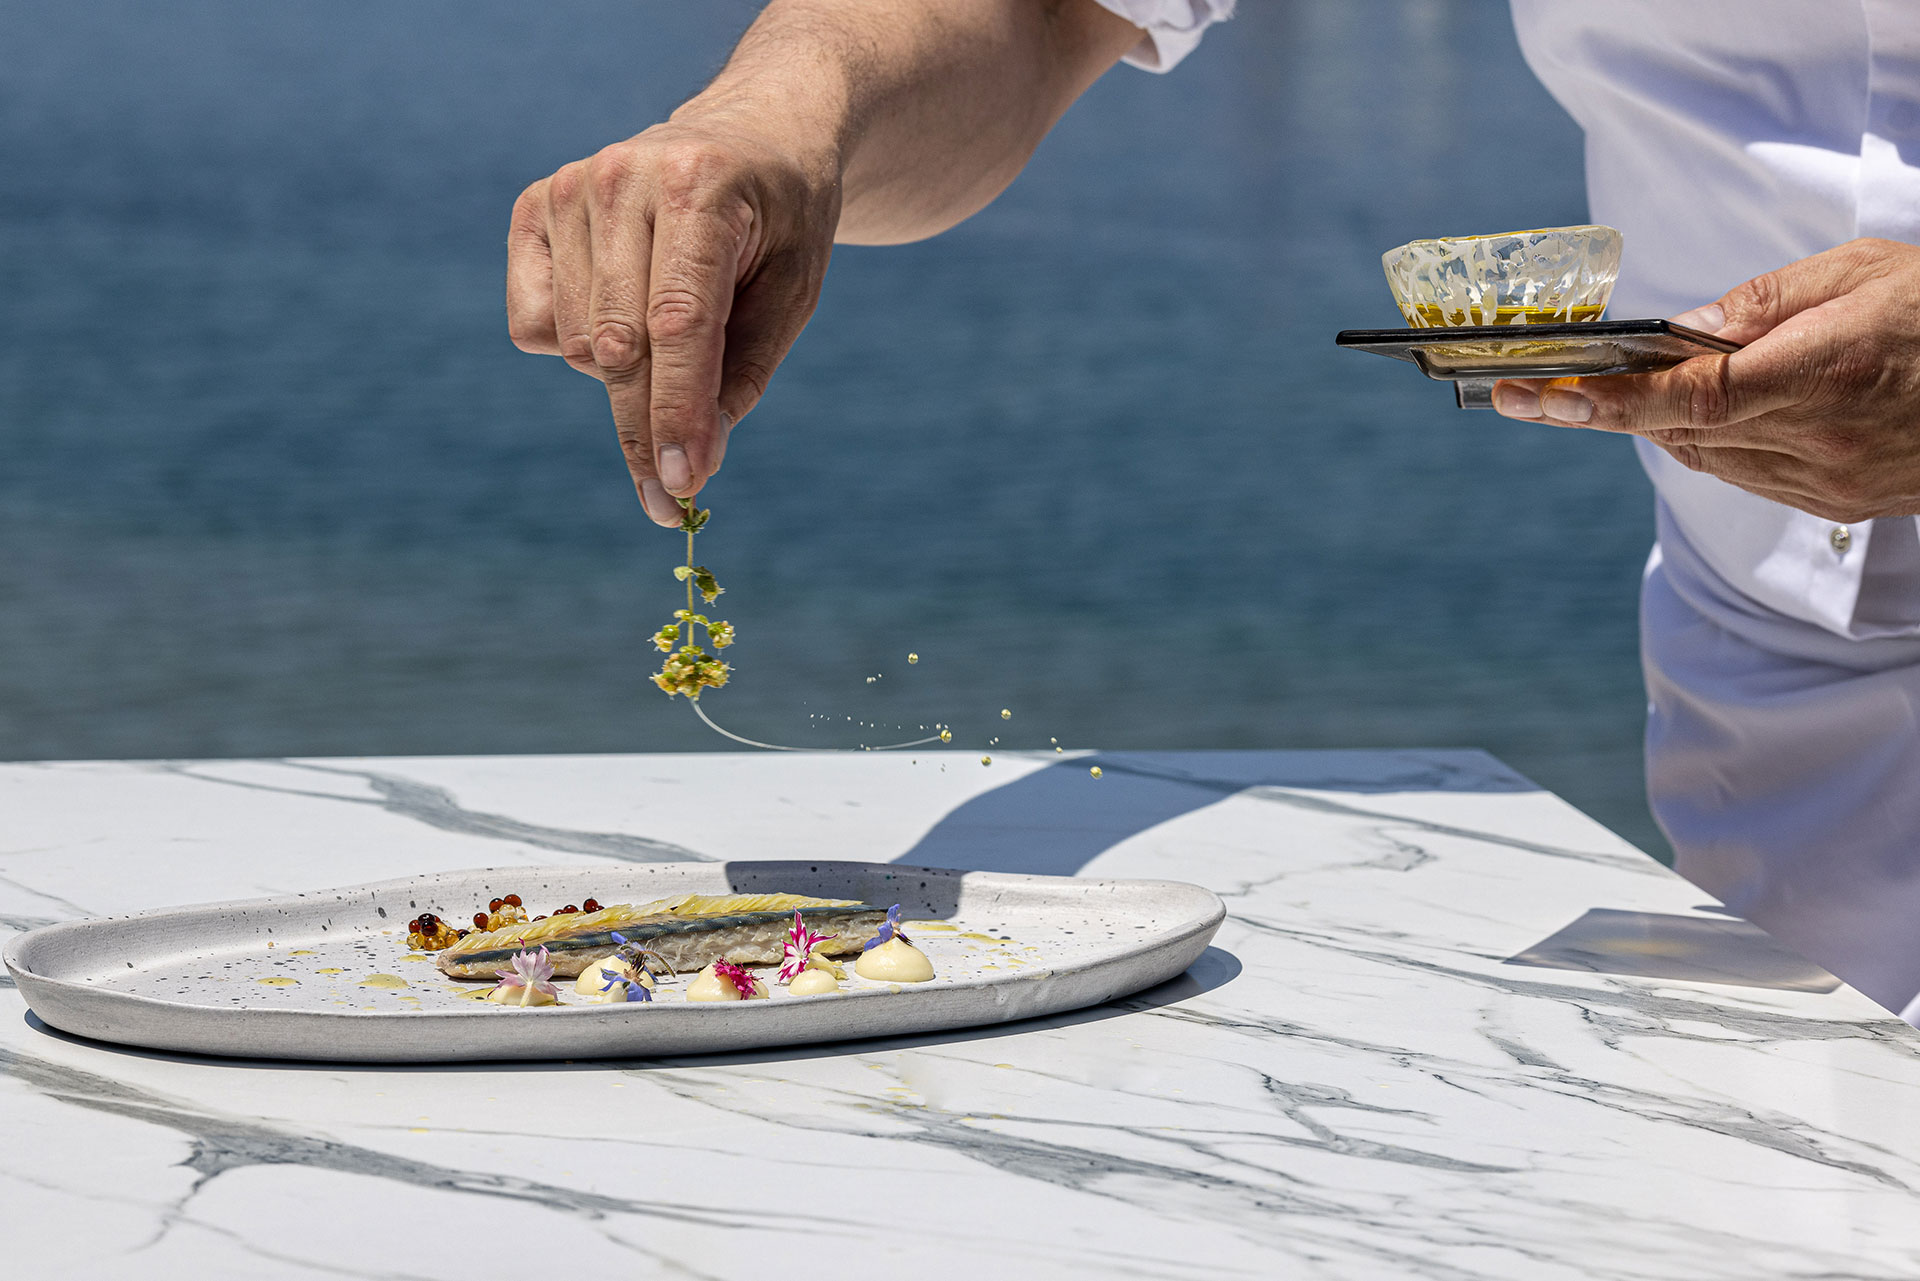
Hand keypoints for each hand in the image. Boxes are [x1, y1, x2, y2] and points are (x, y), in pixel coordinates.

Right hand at [507, 110, 839, 525]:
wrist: (750, 133)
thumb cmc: (781, 221)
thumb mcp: (795, 289)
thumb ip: (745, 372)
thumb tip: (692, 461)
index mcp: (699, 188)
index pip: (677, 324)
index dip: (677, 411)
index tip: (683, 484)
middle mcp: (621, 179)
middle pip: (619, 347)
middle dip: (649, 427)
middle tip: (673, 490)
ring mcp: (569, 189)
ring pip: (579, 346)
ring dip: (626, 375)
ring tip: (674, 330)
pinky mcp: (532, 208)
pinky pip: (537, 326)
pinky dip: (577, 346)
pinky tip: (623, 306)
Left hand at [1491, 238, 1919, 521]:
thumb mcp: (1861, 271)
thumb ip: (1762, 303)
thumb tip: (1680, 327)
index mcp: (1823, 374)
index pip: (1681, 400)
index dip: (1599, 401)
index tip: (1533, 393)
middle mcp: (1821, 442)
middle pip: (1677, 435)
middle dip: (1607, 409)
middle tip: (1543, 384)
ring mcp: (1832, 484)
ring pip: (1706, 460)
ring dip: (1662, 426)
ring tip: (1632, 386)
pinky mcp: (1843, 506)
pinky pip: (1748, 477)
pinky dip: (1714, 445)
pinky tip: (1711, 412)